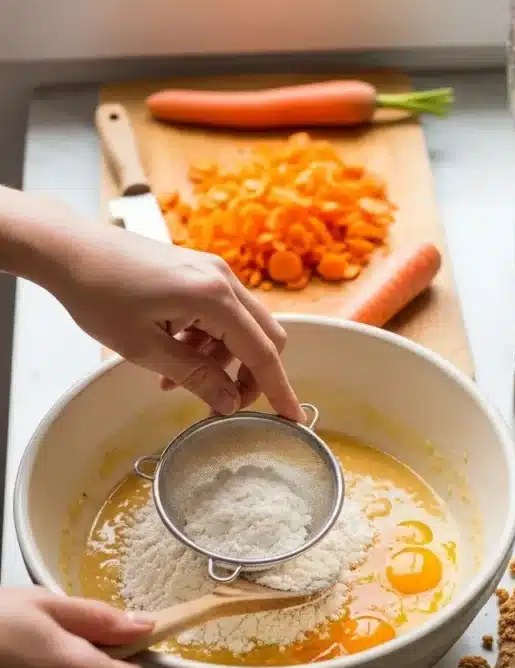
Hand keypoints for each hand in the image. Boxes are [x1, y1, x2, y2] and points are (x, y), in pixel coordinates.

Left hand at [50, 221, 302, 418]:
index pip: (262, 352)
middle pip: (264, 337)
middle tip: (221, 403)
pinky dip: (208, 341)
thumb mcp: (143, 348)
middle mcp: (223, 279)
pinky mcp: (199, 272)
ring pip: (241, 328)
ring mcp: (213, 272)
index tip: (293, 419)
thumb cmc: (98, 293)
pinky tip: (173, 355)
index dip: (279, 390)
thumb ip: (194, 376)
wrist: (68, 247)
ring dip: (221, 361)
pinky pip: (221, 315)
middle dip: (250, 377)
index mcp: (214, 296)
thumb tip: (229, 404)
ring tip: (177, 381)